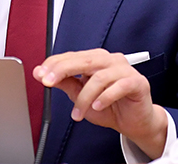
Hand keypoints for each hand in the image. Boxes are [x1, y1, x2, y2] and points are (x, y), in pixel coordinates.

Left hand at [34, 48, 167, 158]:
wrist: (134, 122)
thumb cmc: (109, 107)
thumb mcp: (81, 96)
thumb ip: (65, 83)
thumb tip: (42, 74)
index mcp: (96, 60)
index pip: (72, 56)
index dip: (54, 64)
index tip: (40, 74)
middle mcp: (110, 60)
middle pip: (84, 60)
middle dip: (62, 70)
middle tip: (48, 83)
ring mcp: (124, 70)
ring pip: (99, 77)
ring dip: (85, 97)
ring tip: (78, 113)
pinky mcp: (137, 82)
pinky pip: (119, 86)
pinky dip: (105, 97)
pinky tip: (97, 106)